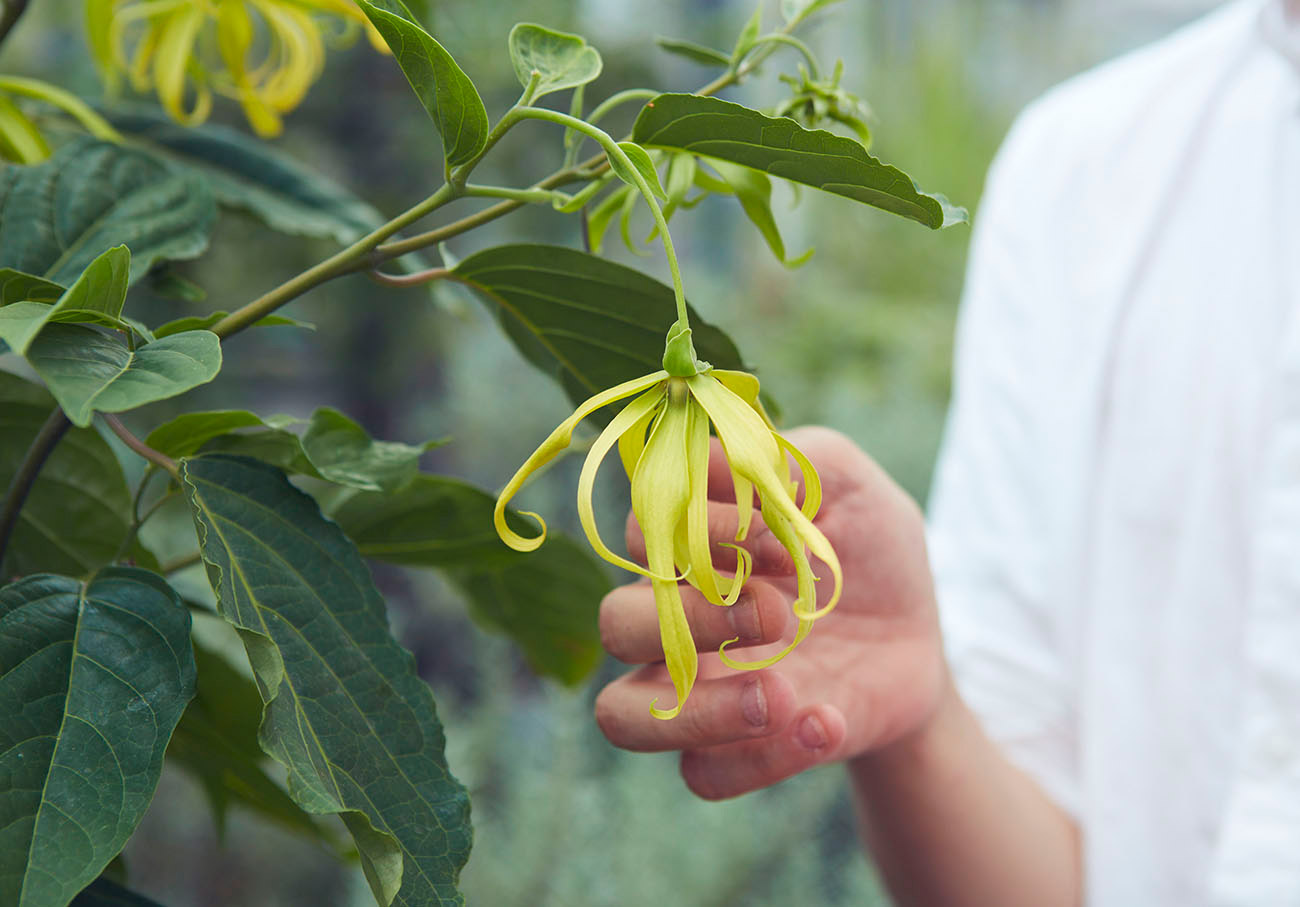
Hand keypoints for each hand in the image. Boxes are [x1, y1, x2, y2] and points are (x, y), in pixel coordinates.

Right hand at [595, 427, 948, 798]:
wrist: (915, 638)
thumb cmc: (866, 547)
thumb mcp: (848, 482)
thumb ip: (791, 457)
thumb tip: (722, 462)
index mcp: (687, 548)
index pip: (638, 534)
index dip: (695, 534)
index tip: (774, 538)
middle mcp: (672, 618)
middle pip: (616, 625)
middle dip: (691, 619)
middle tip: (777, 615)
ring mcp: (694, 691)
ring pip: (622, 717)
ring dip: (699, 710)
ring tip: (783, 694)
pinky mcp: (731, 752)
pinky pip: (702, 776)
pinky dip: (764, 760)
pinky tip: (828, 724)